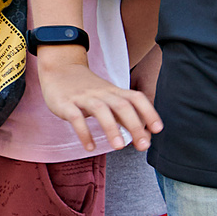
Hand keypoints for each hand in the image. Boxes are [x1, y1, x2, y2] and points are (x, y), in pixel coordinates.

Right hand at [31, 49, 159, 151]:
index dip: (149, 112)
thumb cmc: (86, 88)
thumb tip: (141, 134)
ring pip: (100, 110)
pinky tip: (90, 147)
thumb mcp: (106, 96)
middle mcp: (101, 93)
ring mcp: (83, 97)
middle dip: (135, 125)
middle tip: (143, 145)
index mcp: (113, 91)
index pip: (136, 98)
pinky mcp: (65, 103)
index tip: (158, 129)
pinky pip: (76, 117)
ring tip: (119, 147)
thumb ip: (122, 114)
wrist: (58, 68)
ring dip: (112, 129)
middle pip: (122, 105)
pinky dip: (84, 133)